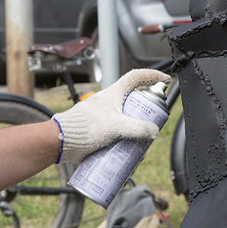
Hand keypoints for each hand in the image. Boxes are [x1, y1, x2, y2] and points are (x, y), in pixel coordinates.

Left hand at [53, 69, 170, 165]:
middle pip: (134, 101)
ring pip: (126, 119)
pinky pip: (117, 132)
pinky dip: (125, 140)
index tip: (165, 80)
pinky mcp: (99, 130)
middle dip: (146, 112)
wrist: (61, 141)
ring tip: (142, 143)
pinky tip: (128, 152)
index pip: (136, 77)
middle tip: (154, 122)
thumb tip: (153, 131)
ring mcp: (104, 116)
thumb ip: (138, 128)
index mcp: (114, 93)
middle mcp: (109, 102)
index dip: (152, 75)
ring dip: (136, 129)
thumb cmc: (85, 127)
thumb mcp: (116, 126)